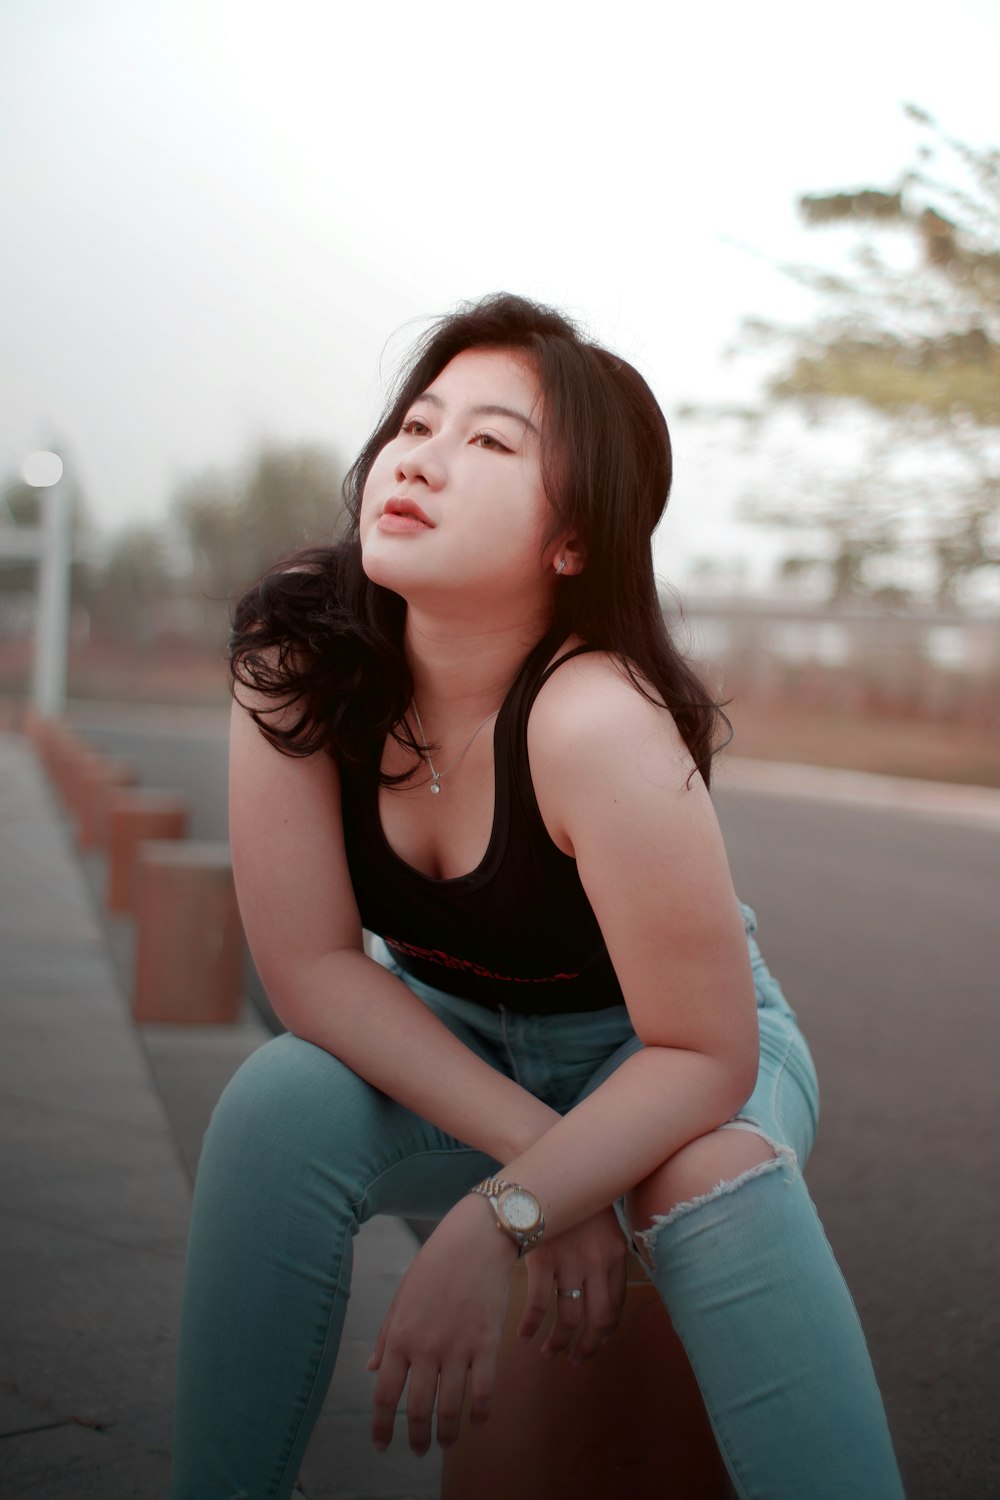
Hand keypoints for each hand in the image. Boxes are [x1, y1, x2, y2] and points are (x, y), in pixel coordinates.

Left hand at [367, 1195, 516, 1454]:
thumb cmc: (436, 1264)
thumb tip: (371, 1370)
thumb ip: (387, 1337)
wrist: (476, 1239)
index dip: (381, 1426)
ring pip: (450, 1409)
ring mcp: (458, 1348)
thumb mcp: (403, 1297)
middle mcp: (426, 1348)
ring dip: (447, 1435)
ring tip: (445, 1443)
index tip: (382, 1445)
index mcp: (400, 1336)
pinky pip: (482, 1393)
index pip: (384, 1394)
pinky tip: (476, 1423)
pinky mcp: (487, 1345)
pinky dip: (478, 1415)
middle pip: (418, 1410)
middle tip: (417, 1450)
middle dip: (416, 1438)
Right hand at [517, 1206, 627, 1364]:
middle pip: (596, 1320)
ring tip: (549, 1353)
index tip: (594, 1343)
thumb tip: (604, 1291)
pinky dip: (531, 1325)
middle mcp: (596, 1264)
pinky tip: (524, 1335)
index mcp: (615, 1256)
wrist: (551, 1169)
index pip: (615, 1307)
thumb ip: (606, 1257)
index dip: (605, 1332)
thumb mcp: (604, 1226)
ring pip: (567, 1318)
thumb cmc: (577, 1197)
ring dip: (558, 1343)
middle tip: (576, 1359)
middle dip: (586, 1347)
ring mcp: (569, 1263)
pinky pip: (538, 1305)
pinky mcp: (542, 1260)